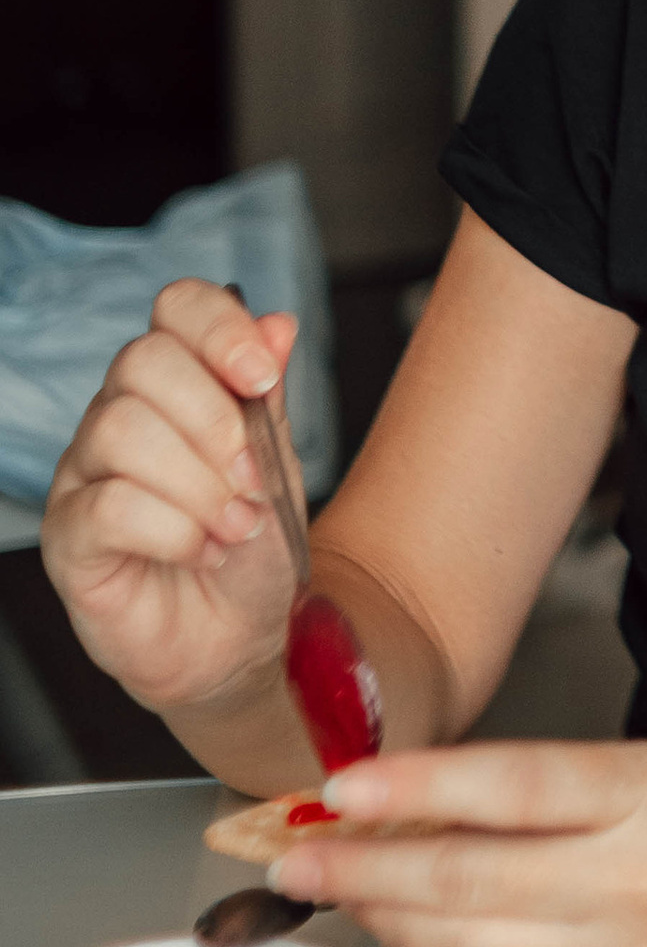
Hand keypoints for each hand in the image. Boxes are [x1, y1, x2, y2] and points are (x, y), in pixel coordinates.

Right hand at [41, 284, 305, 716]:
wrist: (242, 637)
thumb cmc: (251, 546)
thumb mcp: (276, 462)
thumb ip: (267, 394)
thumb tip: (277, 322)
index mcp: (173, 384)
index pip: (175, 309)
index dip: (219, 329)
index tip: (262, 378)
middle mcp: (117, 415)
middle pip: (142, 362)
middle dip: (213, 421)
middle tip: (252, 481)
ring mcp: (84, 474)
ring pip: (121, 431)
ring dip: (198, 485)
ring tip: (234, 527)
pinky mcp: (68, 537)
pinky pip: (109, 506)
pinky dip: (173, 530)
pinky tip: (200, 551)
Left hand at [273, 739, 646, 946]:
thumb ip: (566, 793)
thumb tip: (442, 802)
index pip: (509, 787)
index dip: (412, 790)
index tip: (340, 789)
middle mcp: (636, 877)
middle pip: (468, 878)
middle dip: (366, 870)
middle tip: (300, 859)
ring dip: (395, 926)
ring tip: (353, 898)